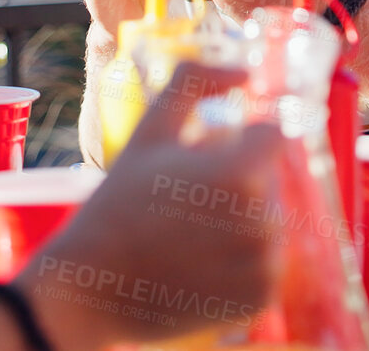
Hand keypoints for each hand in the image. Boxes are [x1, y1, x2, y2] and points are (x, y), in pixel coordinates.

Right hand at [24, 63, 283, 350]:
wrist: (94, 287)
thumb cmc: (118, 204)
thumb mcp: (150, 129)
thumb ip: (195, 82)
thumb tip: (245, 71)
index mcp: (242, 173)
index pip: (273, 135)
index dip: (241, 139)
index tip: (208, 155)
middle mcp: (262, 220)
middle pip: (271, 179)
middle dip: (241, 180)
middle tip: (189, 198)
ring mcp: (264, 263)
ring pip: (271, 220)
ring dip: (243, 219)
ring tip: (193, 231)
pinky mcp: (261, 298)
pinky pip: (268, 262)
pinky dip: (243, 259)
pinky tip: (202, 260)